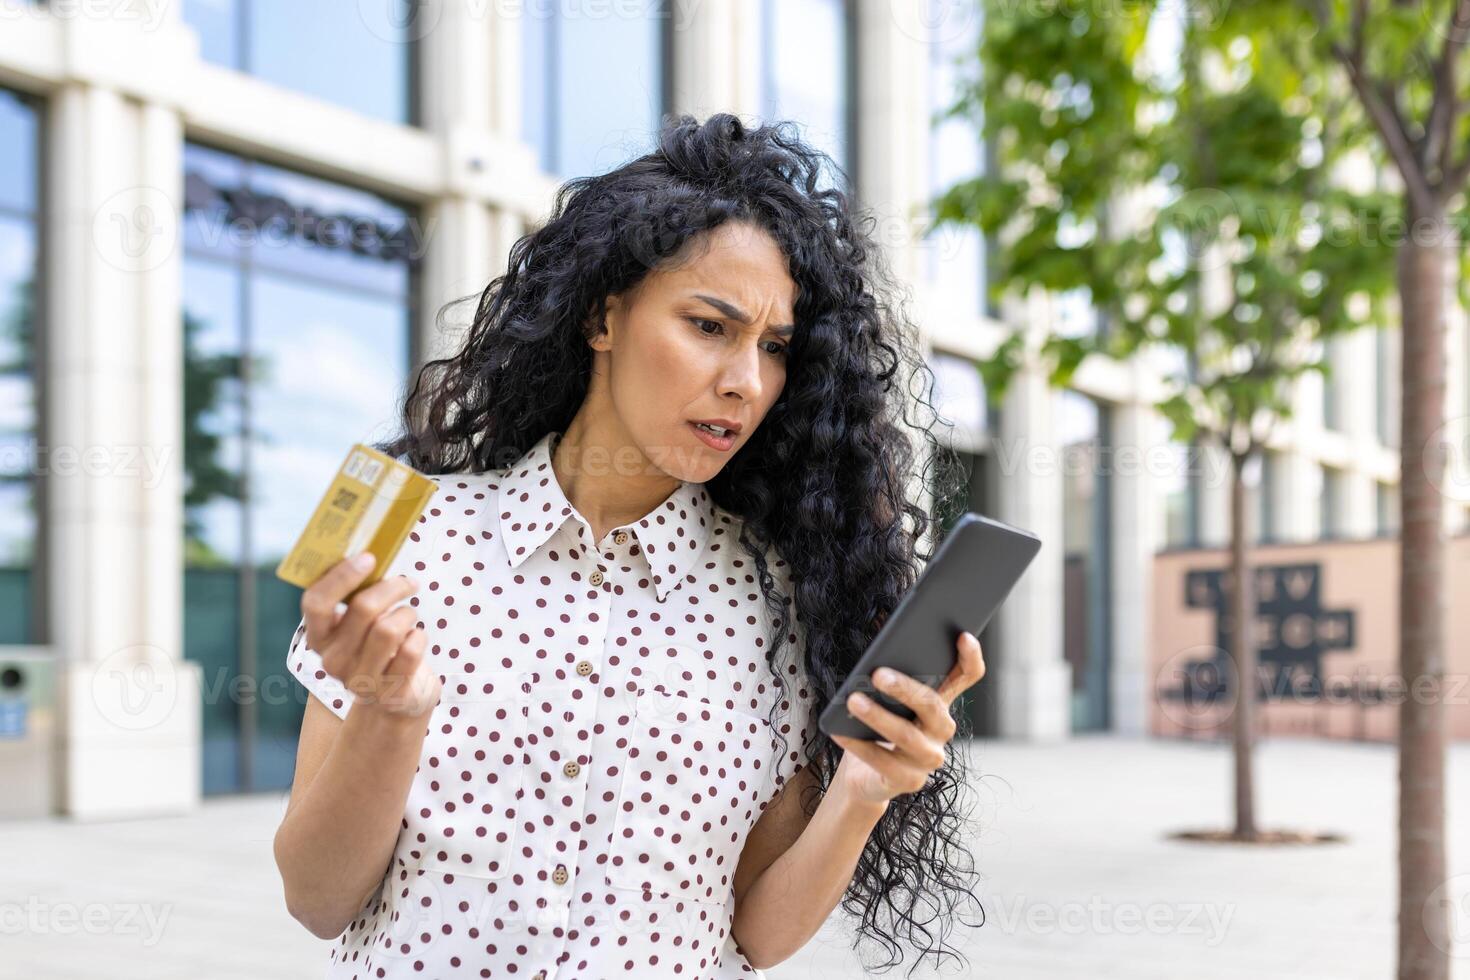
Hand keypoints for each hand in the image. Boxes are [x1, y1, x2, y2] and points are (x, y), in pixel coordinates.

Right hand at [300, 553, 441, 718]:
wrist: (394, 698)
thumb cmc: (378, 647)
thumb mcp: (360, 623)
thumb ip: (358, 594)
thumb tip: (372, 553)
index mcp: (319, 637)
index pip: (316, 603)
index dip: (342, 577)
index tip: (369, 558)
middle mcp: (332, 660)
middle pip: (363, 609)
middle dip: (393, 587)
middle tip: (408, 582)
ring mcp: (359, 681)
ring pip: (389, 628)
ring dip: (408, 613)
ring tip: (410, 616)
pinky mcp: (389, 694)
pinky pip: (411, 651)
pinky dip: (420, 636)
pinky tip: (416, 638)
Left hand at [830, 631, 985, 806]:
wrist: (866, 775)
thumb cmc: (875, 727)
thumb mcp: (883, 698)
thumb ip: (888, 676)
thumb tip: (875, 658)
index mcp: (940, 702)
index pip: (967, 676)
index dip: (970, 657)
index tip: (963, 636)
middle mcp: (941, 729)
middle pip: (933, 706)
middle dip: (905, 689)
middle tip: (878, 674)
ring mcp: (928, 757)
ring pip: (908, 736)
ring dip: (879, 717)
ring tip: (853, 701)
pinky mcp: (909, 781)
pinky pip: (884, 762)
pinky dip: (859, 745)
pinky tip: (840, 731)